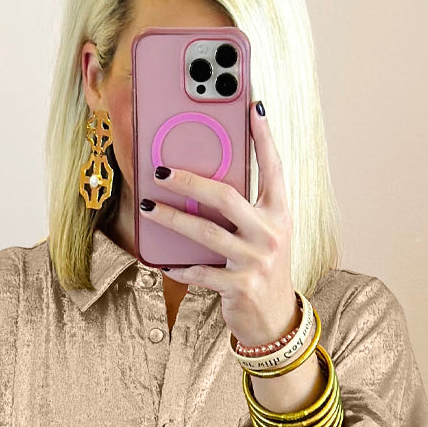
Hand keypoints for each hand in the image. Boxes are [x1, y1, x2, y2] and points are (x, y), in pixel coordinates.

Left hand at [139, 100, 298, 349]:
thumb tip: (206, 182)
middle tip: (160, 170)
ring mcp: (256, 261)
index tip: (251, 106)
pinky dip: (180, 267)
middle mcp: (270, 233)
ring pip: (206, 232)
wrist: (275, 319)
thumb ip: (246, 209)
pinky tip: (164, 262)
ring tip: (148, 207)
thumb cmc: (263, 269)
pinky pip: (200, 272)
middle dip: (189, 180)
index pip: (273, 167)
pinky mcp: (239, 286)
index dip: (263, 136)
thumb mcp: (265, 235)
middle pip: (226, 196)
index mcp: (279, 214)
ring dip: (172, 218)